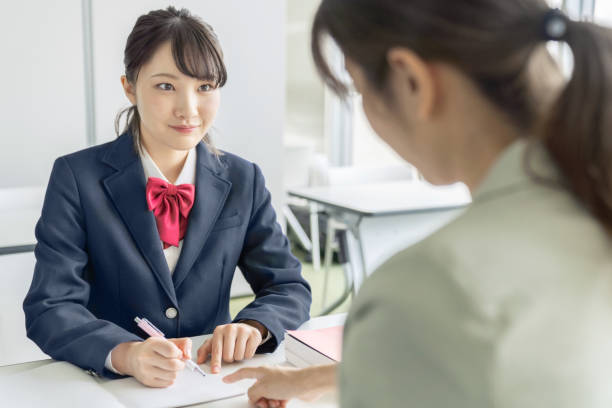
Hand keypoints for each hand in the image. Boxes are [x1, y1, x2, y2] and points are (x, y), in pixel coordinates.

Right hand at [111, 337, 191, 387]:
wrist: (133, 357)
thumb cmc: (153, 349)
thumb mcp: (168, 341)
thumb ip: (184, 343)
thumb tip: (188, 356)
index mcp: (152, 344)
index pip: (172, 351)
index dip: (179, 353)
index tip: (178, 353)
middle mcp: (146, 357)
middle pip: (173, 365)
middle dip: (180, 364)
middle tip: (178, 362)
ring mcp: (145, 370)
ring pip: (172, 375)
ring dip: (176, 372)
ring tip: (171, 367)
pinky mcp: (147, 381)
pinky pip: (167, 383)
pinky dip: (170, 378)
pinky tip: (165, 372)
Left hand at [197, 322, 263, 372]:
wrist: (244, 329)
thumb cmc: (227, 338)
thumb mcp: (214, 342)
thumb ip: (204, 351)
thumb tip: (199, 361)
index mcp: (219, 331)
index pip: (217, 350)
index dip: (216, 362)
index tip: (215, 371)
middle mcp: (230, 328)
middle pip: (228, 355)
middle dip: (229, 358)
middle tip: (230, 352)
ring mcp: (243, 330)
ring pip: (239, 355)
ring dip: (238, 357)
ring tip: (237, 349)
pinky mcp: (254, 335)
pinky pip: (249, 354)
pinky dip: (246, 355)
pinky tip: (245, 348)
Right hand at [222, 364, 336, 406]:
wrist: (307, 384)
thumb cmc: (288, 381)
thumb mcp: (263, 387)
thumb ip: (252, 392)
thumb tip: (253, 396)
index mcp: (261, 371)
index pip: (243, 372)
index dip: (233, 377)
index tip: (226, 379)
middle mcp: (269, 376)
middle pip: (257, 390)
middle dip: (259, 400)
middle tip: (264, 403)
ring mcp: (278, 384)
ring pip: (267, 398)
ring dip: (270, 403)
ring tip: (276, 403)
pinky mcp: (287, 391)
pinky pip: (277, 401)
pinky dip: (278, 405)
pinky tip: (283, 404)